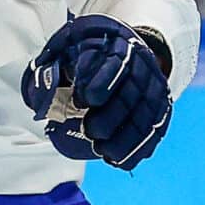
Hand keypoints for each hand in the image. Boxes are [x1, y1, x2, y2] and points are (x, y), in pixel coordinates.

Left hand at [20, 14, 172, 170]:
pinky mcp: (162, 109)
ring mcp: (156, 89)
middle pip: (131, 96)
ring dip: (122, 140)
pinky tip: (116, 159)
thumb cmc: (91, 51)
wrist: (129, 50)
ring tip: (100, 149)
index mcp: (120, 45)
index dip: (100, 84)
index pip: (116, 64)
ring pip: (145, 119)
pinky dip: (137, 150)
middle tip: (87, 130)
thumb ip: (56, 65)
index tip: (81, 99)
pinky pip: (155, 132)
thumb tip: (42, 97)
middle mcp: (143, 66)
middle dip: (108, 119)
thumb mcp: (71, 45)